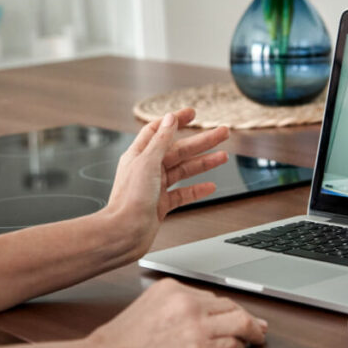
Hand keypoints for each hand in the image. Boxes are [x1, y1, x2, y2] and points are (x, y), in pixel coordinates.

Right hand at [88, 278, 266, 347]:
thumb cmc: (124, 338)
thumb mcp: (149, 306)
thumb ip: (175, 303)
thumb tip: (202, 312)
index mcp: (173, 287)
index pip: (210, 295)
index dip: (227, 307)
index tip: (236, 311)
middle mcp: (188, 301)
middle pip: (229, 305)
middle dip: (245, 315)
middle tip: (258, 325)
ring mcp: (197, 324)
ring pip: (239, 320)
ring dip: (252, 329)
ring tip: (258, 336)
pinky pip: (232, 344)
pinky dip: (239, 346)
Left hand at [106, 108, 229, 258]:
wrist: (124, 233)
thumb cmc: (129, 199)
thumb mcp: (147, 162)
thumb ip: (161, 140)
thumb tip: (169, 118)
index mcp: (139, 154)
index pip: (160, 130)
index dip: (176, 120)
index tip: (192, 114)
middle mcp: (147, 169)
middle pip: (179, 150)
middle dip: (201, 141)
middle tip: (222, 133)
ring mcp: (156, 187)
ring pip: (184, 171)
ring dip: (204, 163)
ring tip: (223, 157)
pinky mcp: (162, 205)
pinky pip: (183, 193)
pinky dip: (197, 189)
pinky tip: (210, 186)